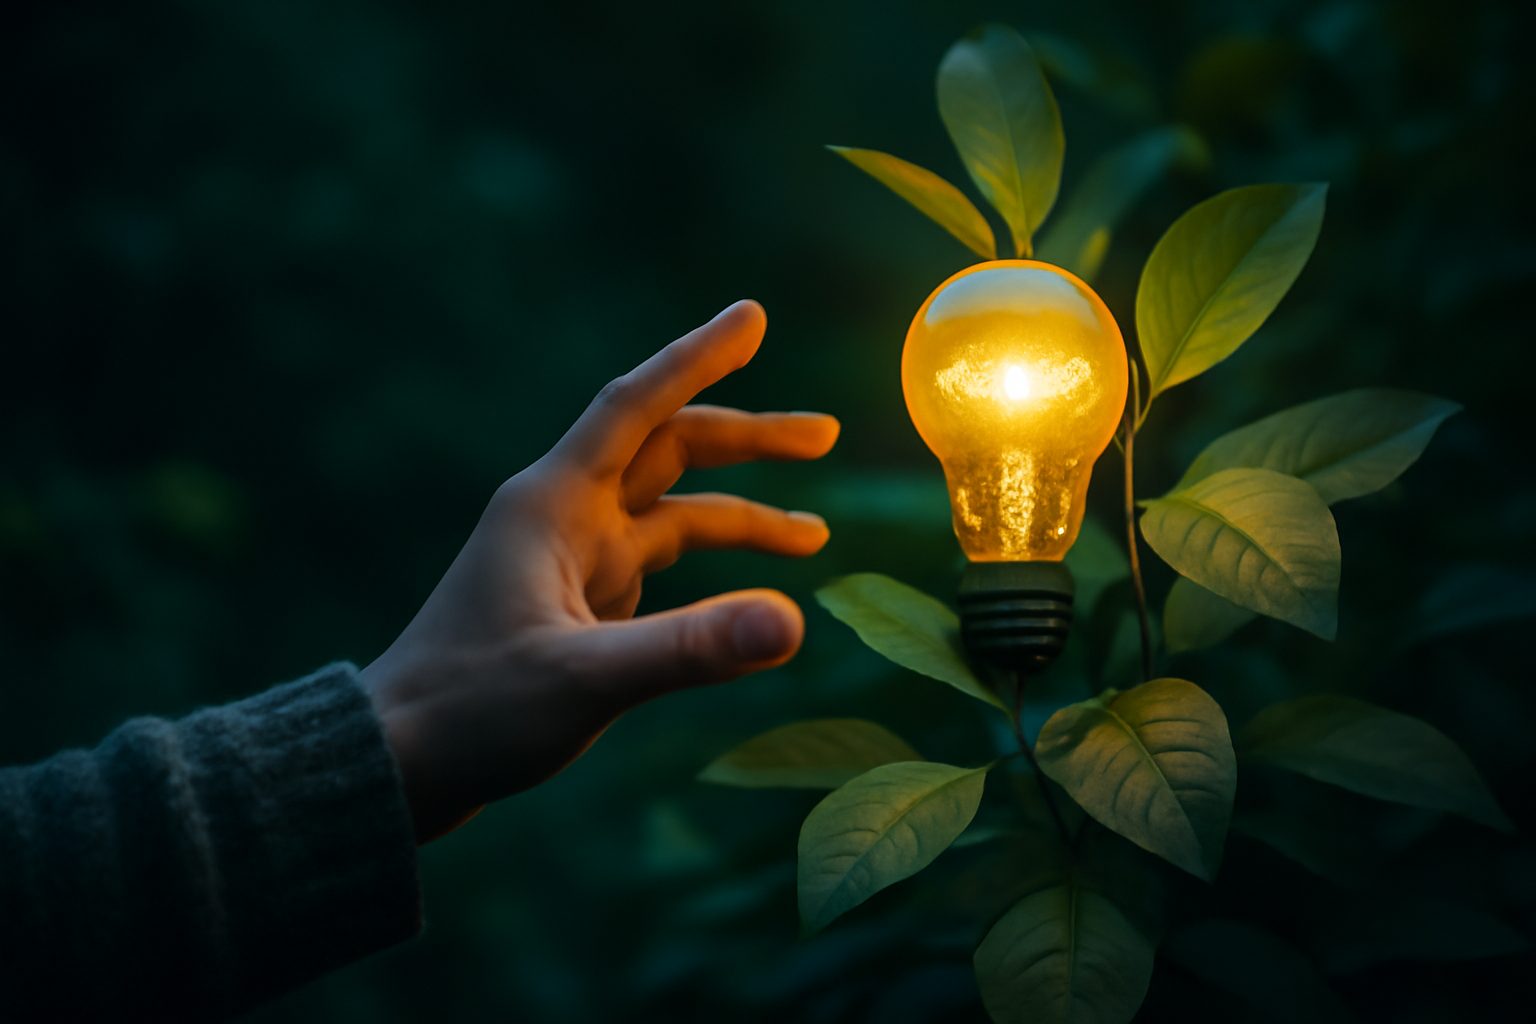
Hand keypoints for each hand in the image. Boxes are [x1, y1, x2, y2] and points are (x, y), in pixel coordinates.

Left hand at [359, 301, 838, 842]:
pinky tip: (749, 592)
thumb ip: (689, 649)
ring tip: (816, 537)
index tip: (751, 315)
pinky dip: (712, 566)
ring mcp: (572, 559)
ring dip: (742, 517)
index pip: (636, 406)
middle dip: (749, 440)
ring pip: (672, 512)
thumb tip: (793, 622)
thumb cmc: (471, 712)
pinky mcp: (579, 602)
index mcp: (551, 505)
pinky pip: (659, 562)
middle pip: (669, 451)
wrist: (401, 762)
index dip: (696, 356)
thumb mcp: (585, 681)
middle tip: (826, 433)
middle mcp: (564, 517)